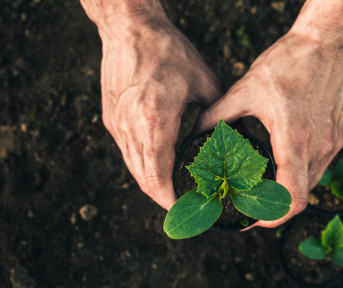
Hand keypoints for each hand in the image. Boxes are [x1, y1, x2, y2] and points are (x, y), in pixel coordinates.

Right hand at [81, 1, 221, 209]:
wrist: (129, 28)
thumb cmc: (168, 50)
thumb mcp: (204, 82)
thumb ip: (216, 116)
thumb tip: (230, 137)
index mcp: (155, 122)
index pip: (158, 178)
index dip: (172, 201)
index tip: (188, 209)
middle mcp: (131, 129)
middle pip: (144, 180)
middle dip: (164, 197)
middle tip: (185, 203)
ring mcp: (117, 125)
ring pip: (133, 168)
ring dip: (153, 182)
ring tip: (174, 188)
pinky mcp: (111, 118)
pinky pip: (127, 151)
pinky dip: (144, 164)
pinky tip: (160, 163)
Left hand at [197, 31, 342, 227]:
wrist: (328, 41)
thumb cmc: (289, 62)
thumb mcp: (246, 89)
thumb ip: (219, 115)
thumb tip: (198, 132)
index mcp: (294, 141)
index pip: (291, 199)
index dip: (272, 217)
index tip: (254, 219)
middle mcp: (319, 147)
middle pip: (300, 197)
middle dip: (276, 206)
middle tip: (252, 202)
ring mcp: (333, 142)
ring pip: (312, 182)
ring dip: (290, 188)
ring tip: (267, 183)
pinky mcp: (340, 134)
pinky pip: (321, 164)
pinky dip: (302, 170)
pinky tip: (285, 159)